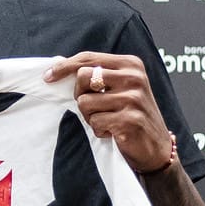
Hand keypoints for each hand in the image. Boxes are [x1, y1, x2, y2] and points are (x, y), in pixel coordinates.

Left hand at [44, 52, 173, 173]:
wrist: (156, 147)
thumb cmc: (131, 115)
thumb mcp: (119, 88)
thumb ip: (97, 75)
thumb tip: (59, 66)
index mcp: (130, 64)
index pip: (89, 58)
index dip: (65, 66)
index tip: (48, 76)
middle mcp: (134, 77)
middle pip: (83, 77)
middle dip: (79, 95)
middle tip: (92, 107)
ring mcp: (133, 98)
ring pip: (85, 103)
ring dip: (90, 117)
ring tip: (107, 121)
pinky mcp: (130, 120)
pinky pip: (95, 123)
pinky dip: (99, 130)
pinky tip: (113, 132)